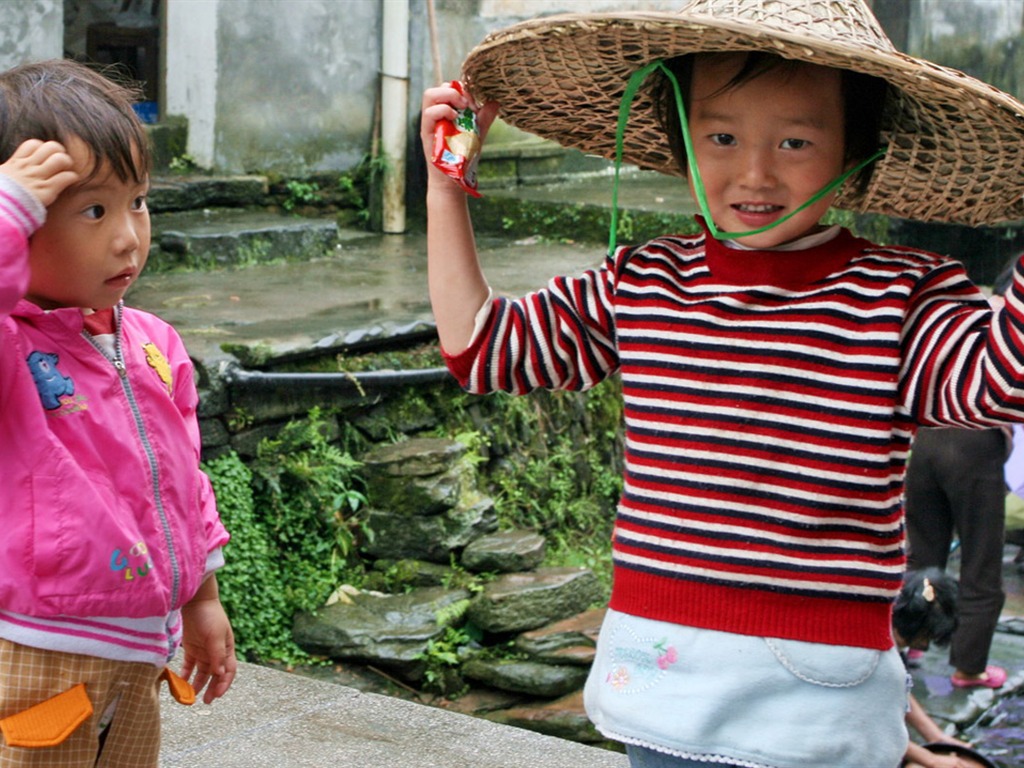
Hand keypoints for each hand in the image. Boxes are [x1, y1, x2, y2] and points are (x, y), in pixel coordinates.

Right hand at [0, 139, 78, 207]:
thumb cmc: (1, 195)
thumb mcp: (1, 177)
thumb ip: (9, 171)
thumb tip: (8, 171)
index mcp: (16, 163)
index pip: (33, 144)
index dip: (43, 148)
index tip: (45, 157)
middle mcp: (28, 168)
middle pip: (50, 147)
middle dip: (60, 152)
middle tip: (61, 162)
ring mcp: (38, 178)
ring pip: (60, 159)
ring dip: (67, 163)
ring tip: (66, 170)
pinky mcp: (46, 191)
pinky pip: (66, 177)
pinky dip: (72, 177)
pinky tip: (70, 181)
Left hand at [179, 579, 236, 703]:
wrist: (195, 600)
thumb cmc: (209, 615)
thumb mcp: (215, 635)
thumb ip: (217, 654)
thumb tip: (220, 674)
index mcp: (227, 649)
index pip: (228, 671)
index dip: (223, 684)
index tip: (216, 696)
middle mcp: (216, 652)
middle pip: (215, 675)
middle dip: (211, 688)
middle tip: (205, 701)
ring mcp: (204, 650)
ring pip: (202, 672)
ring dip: (197, 684)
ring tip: (190, 695)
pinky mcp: (191, 648)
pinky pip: (189, 666)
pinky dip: (185, 674)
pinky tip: (180, 682)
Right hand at [420, 82, 498, 192]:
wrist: (453, 179)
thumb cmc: (463, 156)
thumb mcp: (477, 133)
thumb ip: (485, 117)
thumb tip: (495, 100)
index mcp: (447, 110)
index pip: (450, 88)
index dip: (463, 89)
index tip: (476, 102)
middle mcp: (437, 114)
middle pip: (439, 87)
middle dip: (456, 89)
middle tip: (469, 104)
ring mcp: (430, 122)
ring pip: (429, 95)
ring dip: (448, 95)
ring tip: (461, 107)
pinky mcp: (426, 132)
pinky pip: (428, 113)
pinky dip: (443, 110)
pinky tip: (454, 117)